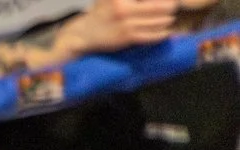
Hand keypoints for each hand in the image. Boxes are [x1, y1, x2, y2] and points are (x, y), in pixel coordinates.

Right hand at [61, 0, 182, 54]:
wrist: (84, 33)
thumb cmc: (101, 12)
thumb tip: (152, 1)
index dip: (164, 1)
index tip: (169, 2)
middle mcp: (124, 9)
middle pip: (160, 6)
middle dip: (169, 6)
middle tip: (172, 7)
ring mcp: (126, 24)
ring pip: (158, 21)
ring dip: (167, 20)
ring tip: (169, 19)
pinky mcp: (126, 37)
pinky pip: (150, 36)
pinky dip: (161, 34)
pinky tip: (166, 33)